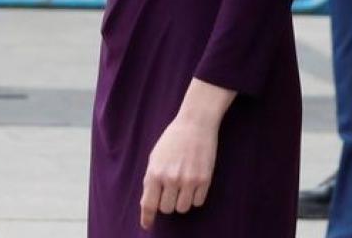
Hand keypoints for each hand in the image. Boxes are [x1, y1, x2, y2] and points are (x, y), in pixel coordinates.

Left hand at [140, 113, 218, 228]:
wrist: (195, 125)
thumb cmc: (172, 140)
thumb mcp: (155, 158)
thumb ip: (151, 180)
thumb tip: (149, 202)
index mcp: (155, 173)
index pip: (149, 203)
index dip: (147, 217)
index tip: (147, 225)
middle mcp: (171, 179)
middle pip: (167, 209)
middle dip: (167, 203)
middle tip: (170, 191)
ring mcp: (188, 181)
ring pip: (183, 208)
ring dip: (181, 201)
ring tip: (182, 186)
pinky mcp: (204, 181)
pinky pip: (198, 202)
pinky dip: (194, 197)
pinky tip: (193, 183)